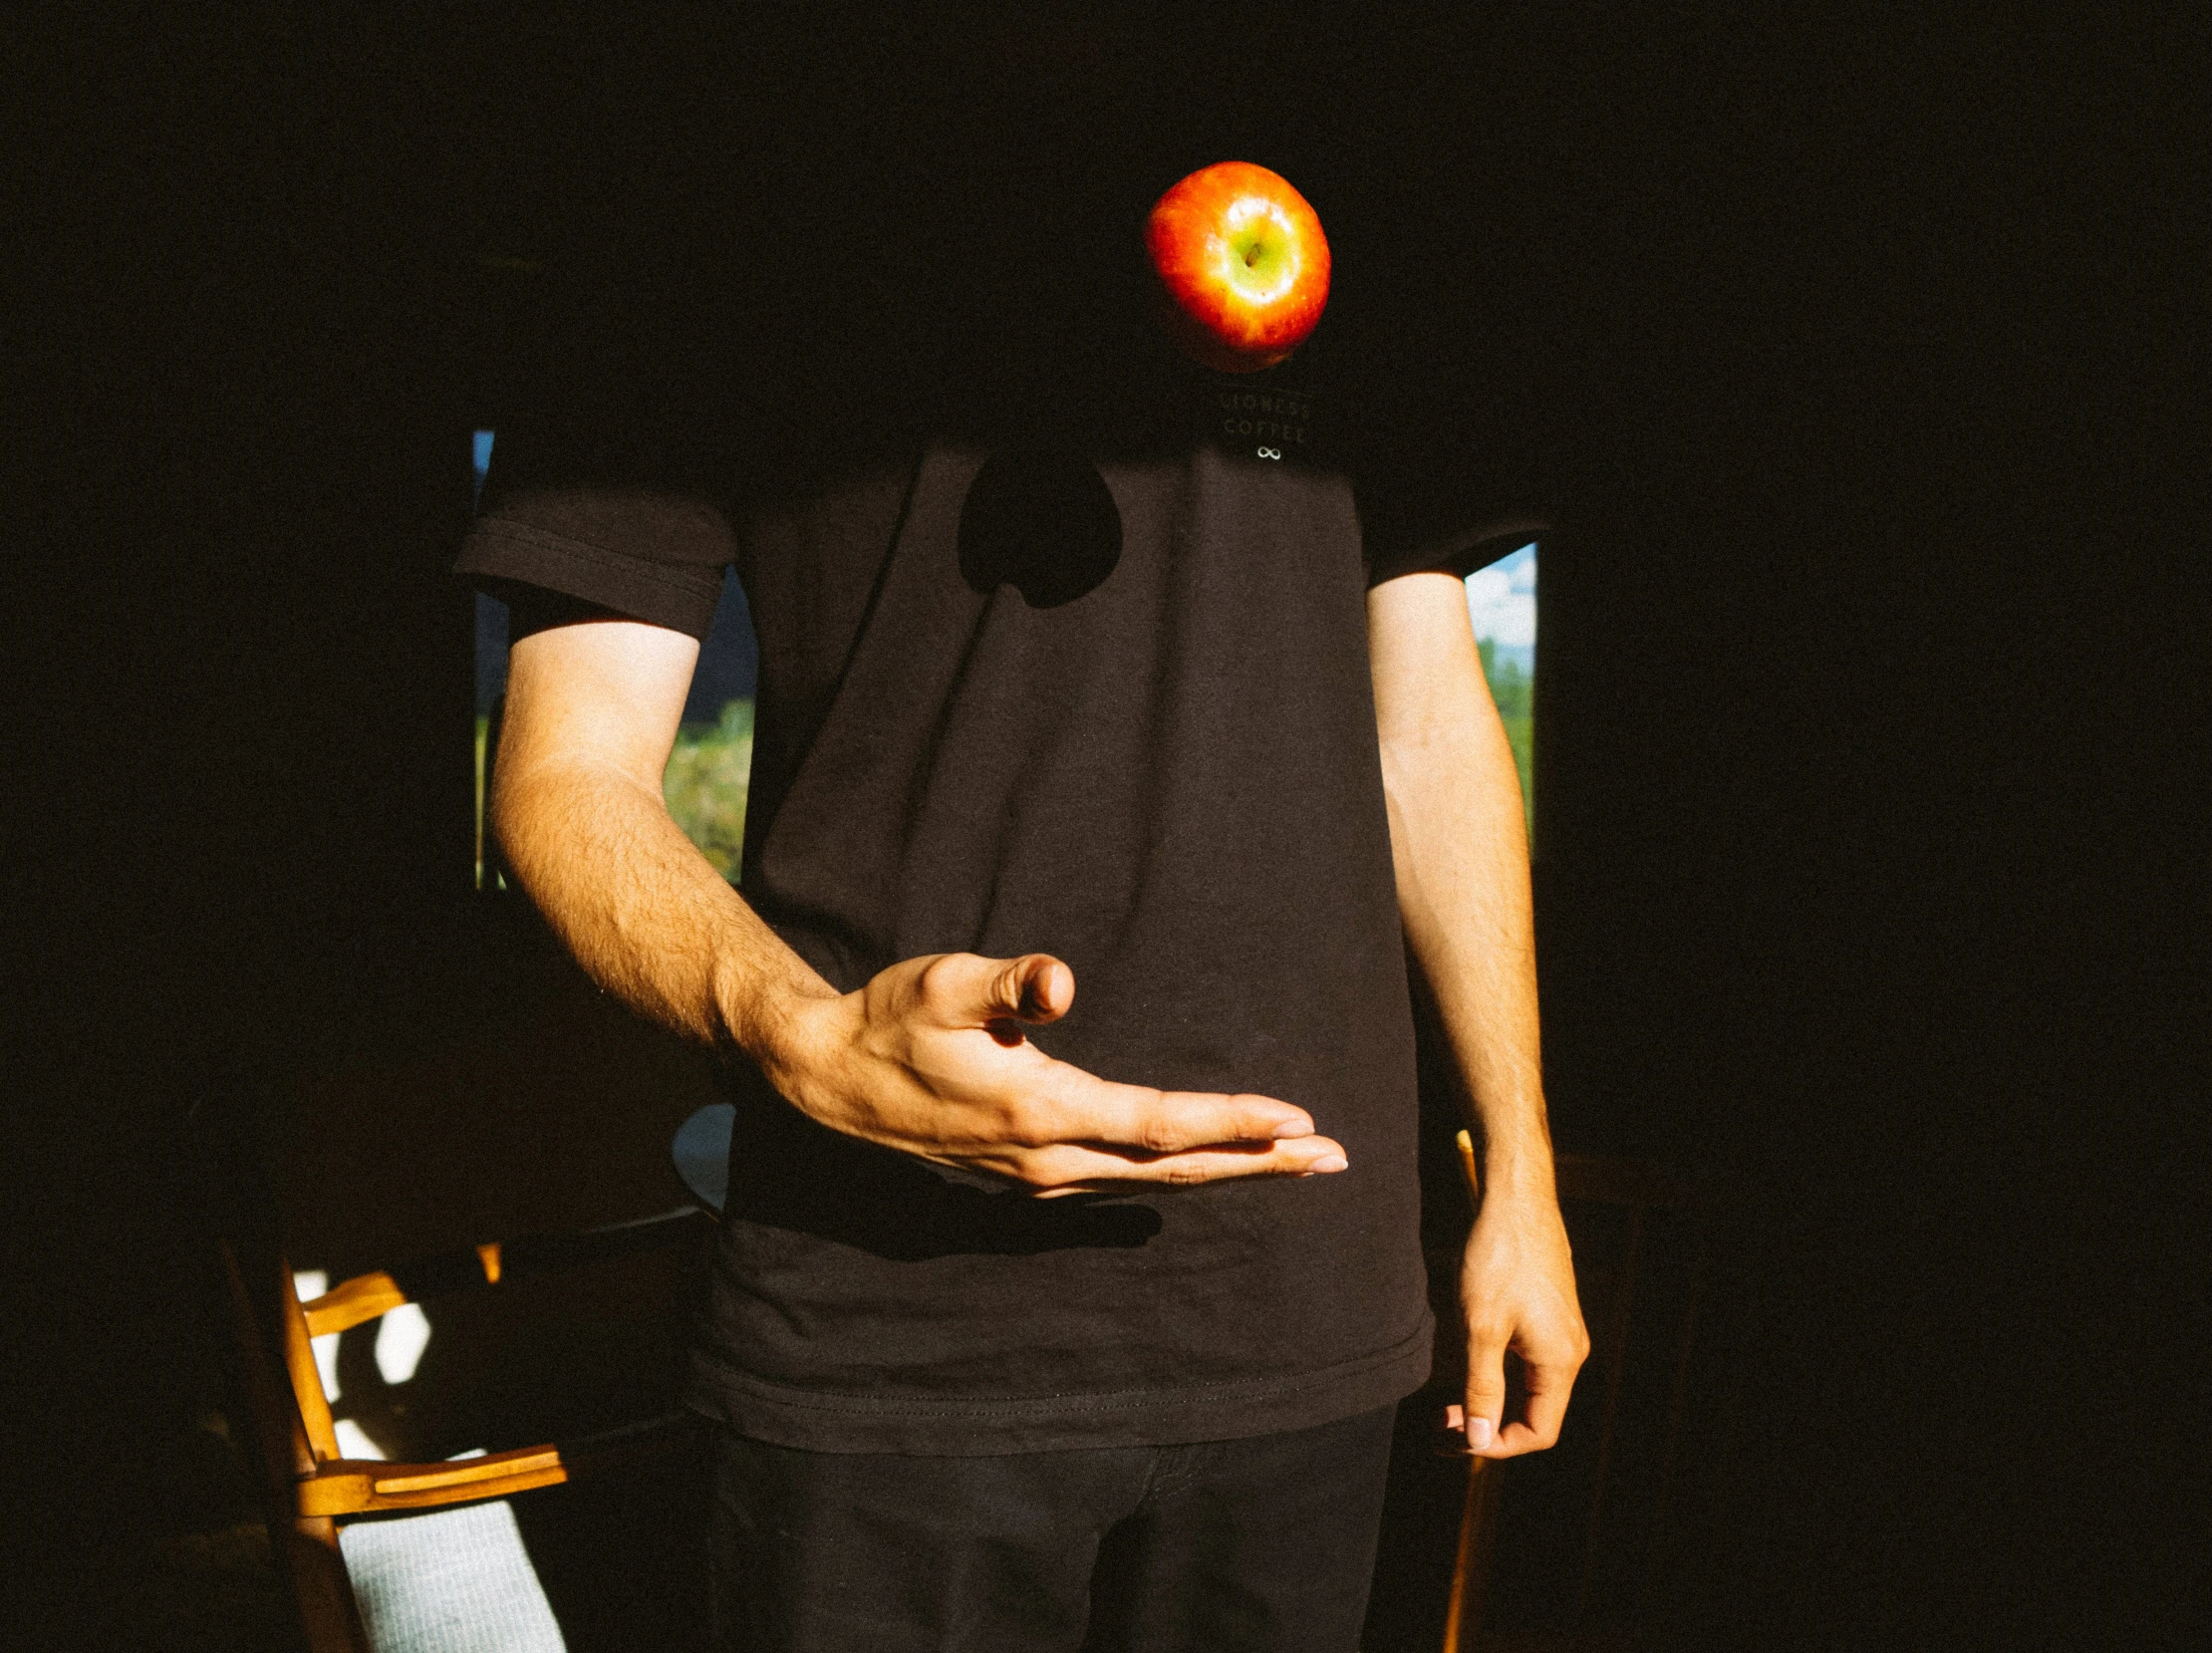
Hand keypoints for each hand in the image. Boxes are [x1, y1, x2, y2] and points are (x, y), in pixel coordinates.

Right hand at [761, 951, 1349, 1193]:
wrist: (827, 1080)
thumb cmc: (889, 1018)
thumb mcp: (943, 983)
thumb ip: (1007, 982)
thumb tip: (1061, 979)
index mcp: (1040, 1110)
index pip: (1159, 1123)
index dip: (1232, 1121)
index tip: (1297, 1120)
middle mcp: (1048, 1158)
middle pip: (1175, 1166)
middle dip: (1258, 1161)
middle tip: (1335, 1158)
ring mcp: (1038, 1176)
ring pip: (1153, 1180)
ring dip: (1227, 1169)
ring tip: (1294, 1160)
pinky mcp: (1028, 1175)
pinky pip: (1122, 1183)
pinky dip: (1177, 1174)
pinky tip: (1207, 1172)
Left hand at [1444, 1187, 1589, 1456]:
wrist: (1515, 1198)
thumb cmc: (1498, 1257)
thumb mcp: (1480, 1328)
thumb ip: (1481, 1388)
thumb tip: (1480, 1441)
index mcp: (1560, 1361)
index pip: (1538, 1432)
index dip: (1497, 1446)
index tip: (1456, 1440)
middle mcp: (1569, 1351)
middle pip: (1534, 1414)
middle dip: (1487, 1426)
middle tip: (1439, 1425)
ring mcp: (1561, 1331)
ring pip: (1528, 1389)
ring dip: (1489, 1401)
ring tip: (1445, 1404)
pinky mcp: (1549, 1313)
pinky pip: (1527, 1363)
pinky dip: (1496, 1376)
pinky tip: (1466, 1367)